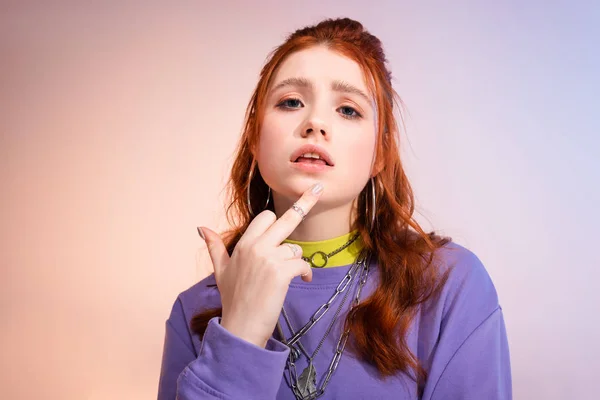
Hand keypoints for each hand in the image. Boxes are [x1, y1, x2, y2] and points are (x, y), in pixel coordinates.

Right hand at [198, 182, 323, 347]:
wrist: (240, 327)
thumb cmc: (233, 300)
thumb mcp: (221, 270)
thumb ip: (215, 247)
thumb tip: (201, 228)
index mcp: (243, 244)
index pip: (265, 218)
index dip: (276, 221)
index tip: (292, 208)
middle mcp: (255, 247)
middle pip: (285, 219)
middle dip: (304, 202)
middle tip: (318, 188)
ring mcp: (268, 258)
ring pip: (295, 247)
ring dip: (297, 261)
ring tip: (292, 276)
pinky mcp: (281, 272)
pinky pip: (302, 263)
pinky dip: (305, 272)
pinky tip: (302, 281)